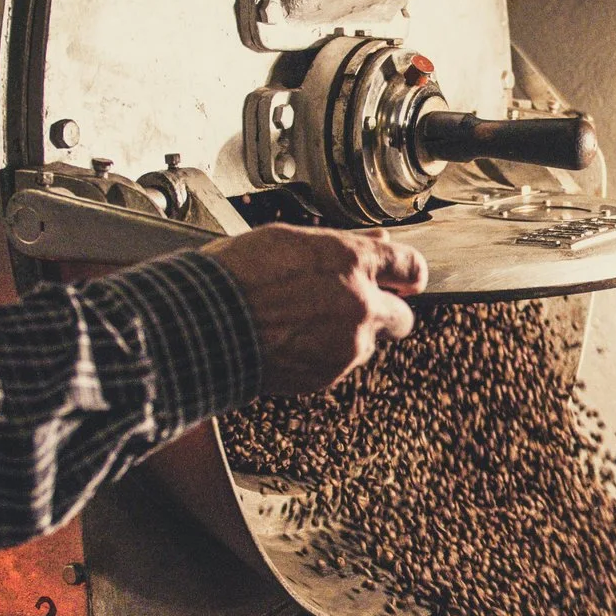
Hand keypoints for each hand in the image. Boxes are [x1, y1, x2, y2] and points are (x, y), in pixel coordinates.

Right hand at [205, 223, 426, 396]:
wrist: (205, 326)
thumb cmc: (237, 277)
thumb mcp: (289, 241)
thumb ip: (342, 244)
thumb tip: (377, 242)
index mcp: (351, 262)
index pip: (410, 266)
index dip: (410, 273)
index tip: (407, 279)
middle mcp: (359, 304)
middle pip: (403, 316)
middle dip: (384, 312)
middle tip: (354, 306)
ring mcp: (346, 344)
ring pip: (367, 342)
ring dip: (347, 335)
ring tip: (302, 322)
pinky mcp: (329, 374)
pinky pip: (339, 364)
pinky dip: (323, 355)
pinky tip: (290, 340)